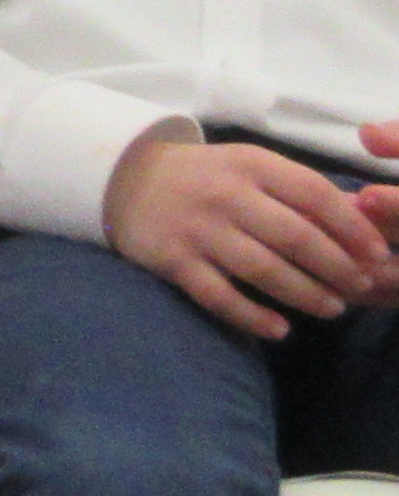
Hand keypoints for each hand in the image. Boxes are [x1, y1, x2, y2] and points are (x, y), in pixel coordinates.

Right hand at [104, 129, 398, 337]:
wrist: (122, 177)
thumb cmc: (205, 177)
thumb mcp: (249, 167)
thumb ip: (299, 192)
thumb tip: (365, 226)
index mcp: (250, 164)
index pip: (314, 194)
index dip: (353, 227)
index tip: (378, 254)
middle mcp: (224, 194)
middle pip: (295, 237)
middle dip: (337, 268)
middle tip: (360, 287)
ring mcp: (197, 229)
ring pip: (262, 270)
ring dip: (305, 294)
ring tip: (333, 309)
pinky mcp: (172, 260)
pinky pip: (219, 296)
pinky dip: (253, 317)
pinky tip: (280, 330)